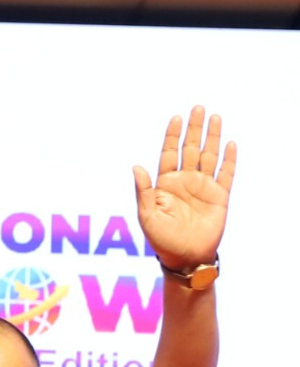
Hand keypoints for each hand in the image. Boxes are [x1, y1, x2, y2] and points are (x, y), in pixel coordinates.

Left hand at [133, 107, 235, 272]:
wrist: (185, 258)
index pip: (169, 154)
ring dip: (212, 137)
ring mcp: (203, 187)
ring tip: (215, 117)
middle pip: (190, 149)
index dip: (173, 136)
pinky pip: (226, 174)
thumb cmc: (161, 240)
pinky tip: (230, 144)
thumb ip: (143, 191)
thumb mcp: (147, 216)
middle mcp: (185, 182)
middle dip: (194, 129)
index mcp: (166, 184)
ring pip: (209, 156)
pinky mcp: (219, 196)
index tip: (176, 118)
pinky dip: (229, 159)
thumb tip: (136, 167)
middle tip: (198, 108)